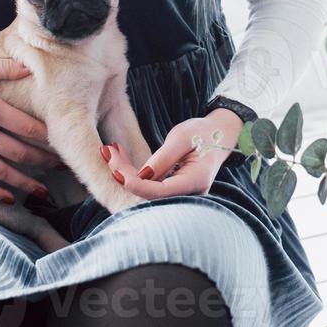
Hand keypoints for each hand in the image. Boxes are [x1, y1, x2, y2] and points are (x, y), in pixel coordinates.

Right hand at [0, 54, 64, 205]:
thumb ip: (2, 67)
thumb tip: (30, 67)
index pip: (27, 126)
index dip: (49, 137)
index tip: (64, 143)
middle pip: (19, 152)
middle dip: (45, 162)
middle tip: (64, 168)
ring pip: (1, 172)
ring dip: (26, 183)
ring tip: (45, 193)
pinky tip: (11, 198)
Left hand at [100, 110, 246, 199]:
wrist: (220, 134)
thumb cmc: (203, 132)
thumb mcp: (182, 137)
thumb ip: (163, 158)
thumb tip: (141, 176)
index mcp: (196, 181)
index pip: (160, 191)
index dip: (136, 184)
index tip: (116, 172)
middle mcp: (189, 194)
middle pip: (150, 194)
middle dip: (124, 176)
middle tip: (107, 151)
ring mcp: (181, 195)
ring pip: (147, 192)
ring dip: (125, 173)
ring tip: (110, 151)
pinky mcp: (172, 190)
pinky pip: (149, 187)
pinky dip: (133, 174)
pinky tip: (119, 159)